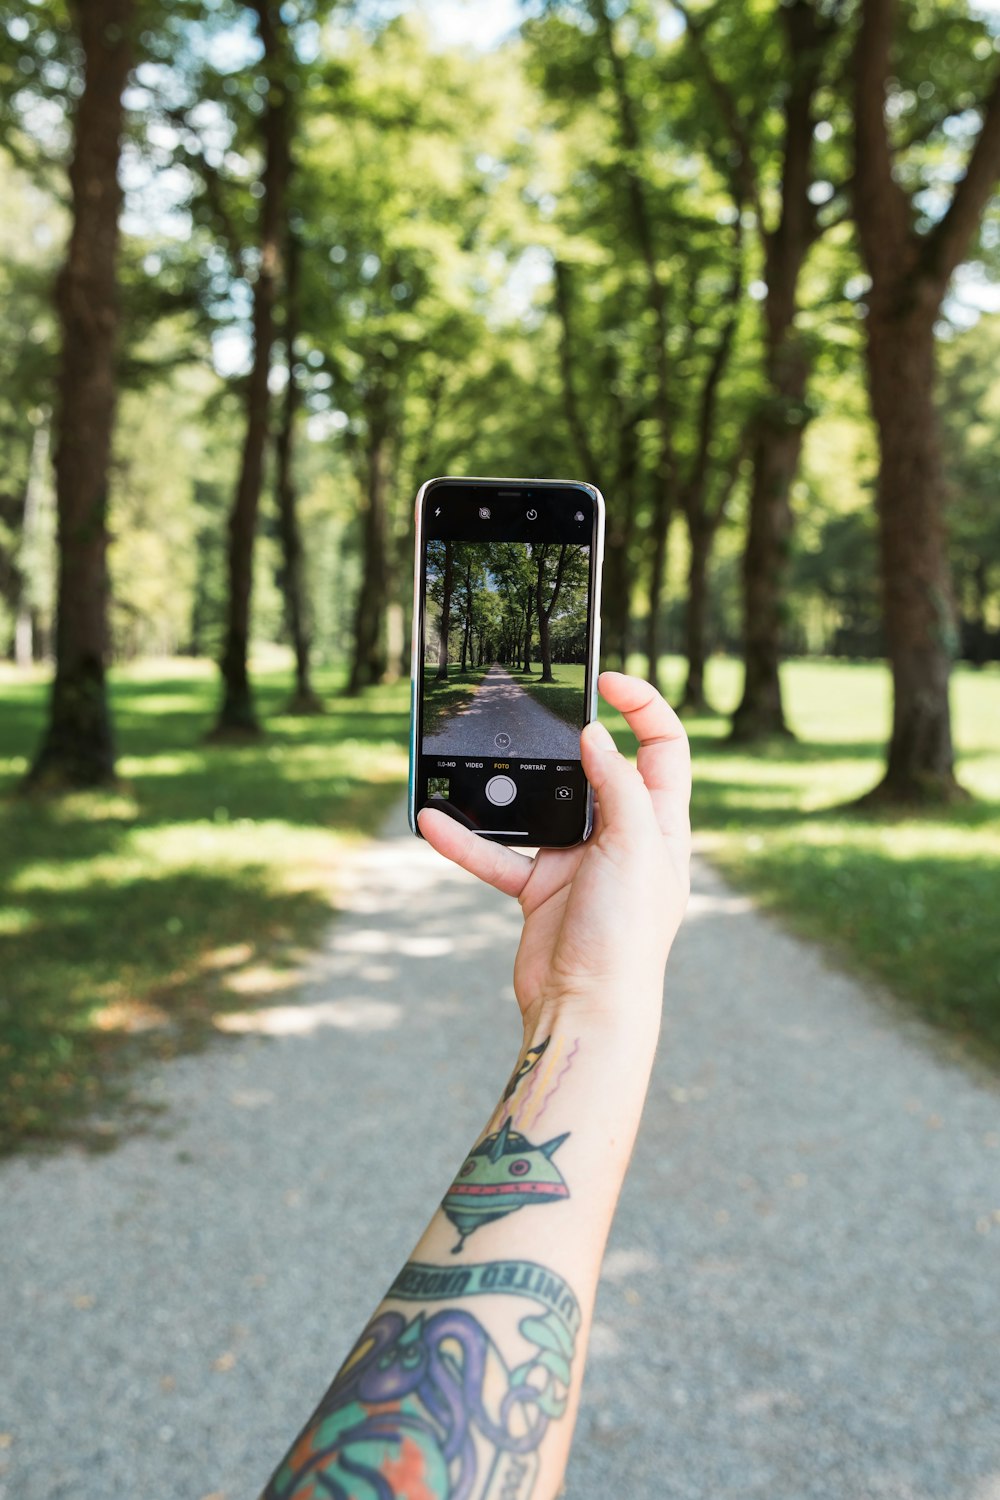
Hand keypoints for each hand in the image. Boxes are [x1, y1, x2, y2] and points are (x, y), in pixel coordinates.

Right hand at [417, 672, 690, 1033]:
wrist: (587, 1008)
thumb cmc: (626, 935)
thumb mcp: (634, 846)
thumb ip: (618, 786)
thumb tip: (596, 736)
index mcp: (660, 822)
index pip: (663, 746)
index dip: (643, 707)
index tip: (606, 680)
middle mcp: (623, 837)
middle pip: (598, 768)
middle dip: (566, 740)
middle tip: (537, 712)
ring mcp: (580, 862)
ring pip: (539, 808)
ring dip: (506, 791)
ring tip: (477, 762)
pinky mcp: (540, 888)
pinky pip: (499, 853)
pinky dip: (467, 841)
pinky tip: (437, 823)